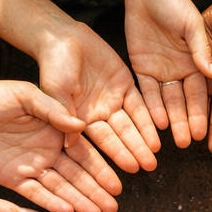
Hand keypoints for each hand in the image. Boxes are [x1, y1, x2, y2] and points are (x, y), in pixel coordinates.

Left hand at [0, 77, 122, 211]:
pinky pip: (36, 194)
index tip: (118, 183)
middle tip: (114, 207)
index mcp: (56, 132)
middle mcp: (48, 152)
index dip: (101, 169)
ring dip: (79, 202)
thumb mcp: (26, 96)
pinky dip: (51, 204)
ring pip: (60, 189)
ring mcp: (32, 168)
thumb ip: (53, 110)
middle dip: (96, 192)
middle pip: (77, 176)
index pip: (84, 154)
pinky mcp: (13, 179)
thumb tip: (80, 124)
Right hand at [37, 22, 161, 177]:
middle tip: (147, 167)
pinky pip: (140, 104)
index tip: (123, 174)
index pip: (98, 144)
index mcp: (79, 120)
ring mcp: (112, 100)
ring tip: (154, 155)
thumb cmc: (53, 65)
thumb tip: (69, 144)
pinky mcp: (124, 85)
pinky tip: (158, 132)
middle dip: (132, 152)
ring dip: (143, 139)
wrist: (62, 37)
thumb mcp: (55, 91)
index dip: (110, 159)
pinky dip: (149, 117)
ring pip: (131, 124)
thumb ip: (63, 115)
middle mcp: (98, 114)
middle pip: (118, 137)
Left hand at [125, 0, 211, 147]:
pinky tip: (156, 123)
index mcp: (197, 62)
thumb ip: (202, 49)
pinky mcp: (141, 68)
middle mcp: (180, 71)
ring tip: (175, 140)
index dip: (203, 112)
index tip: (206, 131)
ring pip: (166, 101)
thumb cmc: (175, 1)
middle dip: (187, 122)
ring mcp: (161, 71)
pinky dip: (151, 106)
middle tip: (189, 142)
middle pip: (184, 102)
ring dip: (171, 120)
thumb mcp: (193, 24)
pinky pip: (146, 92)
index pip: (201, 92)